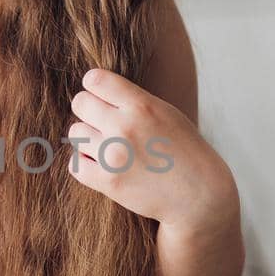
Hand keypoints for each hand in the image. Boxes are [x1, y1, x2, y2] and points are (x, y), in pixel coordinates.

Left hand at [65, 67, 236, 231]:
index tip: (102, 97)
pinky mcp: (107, 181)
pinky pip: (75, 163)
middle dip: (89, 111)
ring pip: (76, 133)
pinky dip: (86, 164)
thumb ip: (133, 100)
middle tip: (103, 124)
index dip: (95, 86)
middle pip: (80, 103)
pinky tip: (103, 166)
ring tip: (107, 148)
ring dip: (87, 139)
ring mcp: (113, 155)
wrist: (199, 196)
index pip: (95, 79)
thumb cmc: (183, 151)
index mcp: (142, 105)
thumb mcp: (167, 113)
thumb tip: (94, 88)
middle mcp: (124, 126)